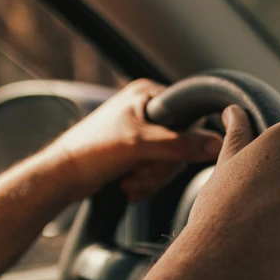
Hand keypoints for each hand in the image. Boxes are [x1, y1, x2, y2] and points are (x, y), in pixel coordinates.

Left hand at [45, 79, 222, 200]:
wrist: (61, 178)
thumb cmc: (91, 152)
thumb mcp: (140, 146)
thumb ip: (181, 145)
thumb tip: (219, 144)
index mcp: (148, 93)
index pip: (189, 117)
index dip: (182, 143)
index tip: (162, 156)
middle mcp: (147, 109)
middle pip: (182, 144)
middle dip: (161, 167)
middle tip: (139, 171)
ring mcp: (143, 131)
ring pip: (171, 161)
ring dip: (152, 177)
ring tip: (130, 180)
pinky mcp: (137, 152)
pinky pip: (158, 170)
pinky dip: (146, 182)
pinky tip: (129, 186)